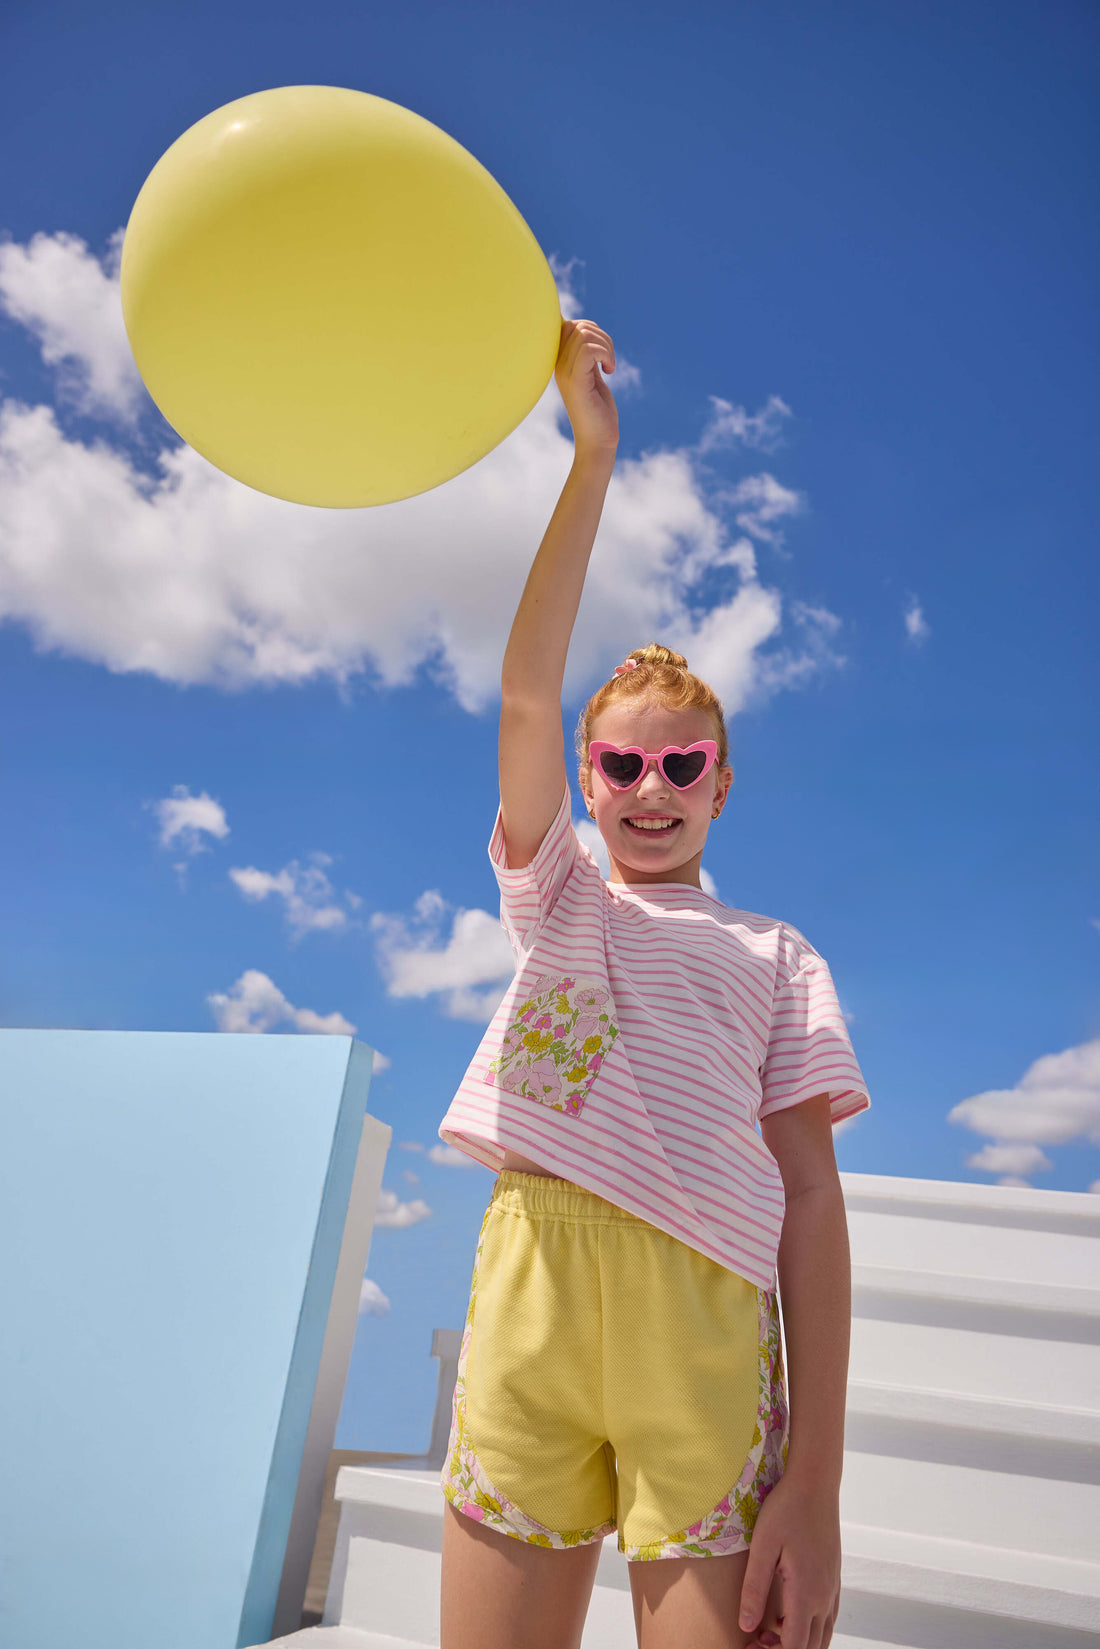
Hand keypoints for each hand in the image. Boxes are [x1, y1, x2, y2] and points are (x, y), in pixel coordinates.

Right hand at [554, 318, 618, 454]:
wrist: (598, 441)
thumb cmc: (597, 410)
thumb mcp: (591, 375)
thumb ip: (587, 355)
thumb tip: (587, 329)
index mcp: (559, 363)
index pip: (566, 325)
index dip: (589, 329)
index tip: (600, 352)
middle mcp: (558, 366)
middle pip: (578, 326)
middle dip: (601, 336)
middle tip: (608, 360)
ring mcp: (565, 374)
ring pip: (585, 334)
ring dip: (606, 346)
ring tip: (609, 366)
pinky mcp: (576, 382)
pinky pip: (590, 350)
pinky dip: (606, 354)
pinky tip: (609, 371)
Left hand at [737, 1475, 841, 1648]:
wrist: (815, 1484)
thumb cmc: (785, 1510)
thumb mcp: (762, 1546)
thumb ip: (754, 1589)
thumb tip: (746, 1627)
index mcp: (806, 1593)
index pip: (794, 1646)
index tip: (749, 1647)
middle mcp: (825, 1597)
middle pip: (810, 1647)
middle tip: (756, 1640)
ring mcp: (832, 1588)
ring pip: (822, 1636)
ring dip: (797, 1642)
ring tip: (769, 1631)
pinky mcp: (834, 1578)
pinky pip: (827, 1618)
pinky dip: (809, 1628)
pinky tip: (787, 1615)